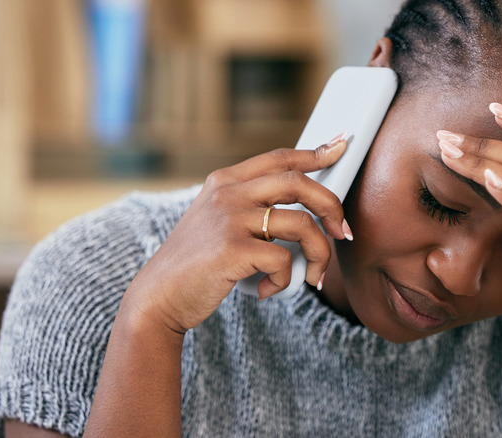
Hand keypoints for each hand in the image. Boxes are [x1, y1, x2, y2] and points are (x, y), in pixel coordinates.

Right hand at [124, 134, 351, 333]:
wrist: (158, 297)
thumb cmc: (198, 264)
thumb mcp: (219, 222)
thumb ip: (252, 208)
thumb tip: (307, 211)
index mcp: (225, 181)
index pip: (280, 158)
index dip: (315, 152)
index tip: (341, 146)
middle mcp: (228, 193)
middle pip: (299, 183)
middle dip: (332, 206)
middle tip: (342, 232)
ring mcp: (229, 219)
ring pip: (302, 225)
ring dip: (319, 255)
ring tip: (314, 277)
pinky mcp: (231, 249)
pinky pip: (284, 262)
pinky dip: (285, 281)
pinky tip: (267, 290)